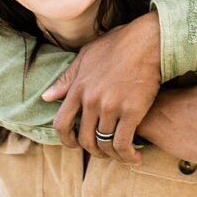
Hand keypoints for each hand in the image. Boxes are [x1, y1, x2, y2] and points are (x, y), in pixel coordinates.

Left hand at [42, 11, 161, 164]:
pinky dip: (127, 155)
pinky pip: (123, 143)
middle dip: (92, 149)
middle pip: (84, 138)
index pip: (61, 123)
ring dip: (110, 154)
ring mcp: (111, 106)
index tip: (75, 145)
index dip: (66, 140)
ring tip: (119, 154)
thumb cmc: (120, 44)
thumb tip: (47, 97)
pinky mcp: (132, 111)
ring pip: (104, 143)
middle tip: (102, 150)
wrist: (149, 40)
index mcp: (78, 87)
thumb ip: (68, 77)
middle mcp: (92, 100)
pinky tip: (134, 157)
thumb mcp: (88, 55)